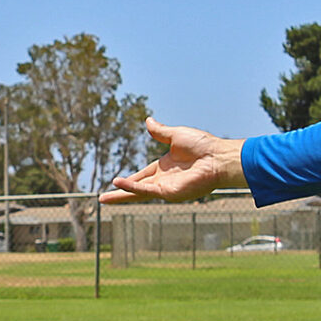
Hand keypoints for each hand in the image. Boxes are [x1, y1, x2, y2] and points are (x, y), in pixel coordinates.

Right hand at [101, 118, 245, 203]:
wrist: (217, 157)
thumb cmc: (203, 146)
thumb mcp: (175, 135)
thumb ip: (160, 131)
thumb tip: (147, 120)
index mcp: (164, 167)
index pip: (141, 175)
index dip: (128, 180)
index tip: (114, 182)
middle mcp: (164, 180)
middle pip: (136, 188)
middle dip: (119, 194)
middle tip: (102, 199)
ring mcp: (166, 188)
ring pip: (138, 193)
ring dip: (122, 195)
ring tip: (103, 199)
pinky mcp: (169, 192)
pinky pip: (146, 190)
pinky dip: (132, 187)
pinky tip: (119, 183)